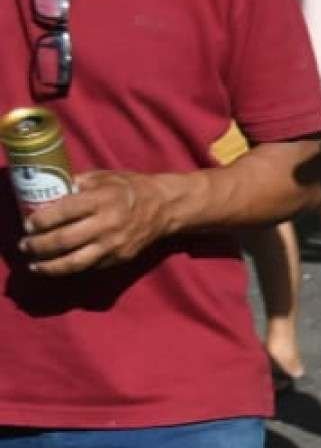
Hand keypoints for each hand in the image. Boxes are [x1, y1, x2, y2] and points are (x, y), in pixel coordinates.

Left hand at [20, 171, 177, 275]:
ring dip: (49, 266)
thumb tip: (49, 189)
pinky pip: (89, 267)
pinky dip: (69, 270)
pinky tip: (56, 267)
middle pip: (63, 240)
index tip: (28, 224)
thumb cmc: (132, 188)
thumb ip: (78, 183)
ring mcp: (113, 244)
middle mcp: (107, 224)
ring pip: (74, 262)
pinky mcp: (119, 258)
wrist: (166, 207)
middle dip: (38, 245)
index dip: (40, 220)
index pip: (63, 212)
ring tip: (35, 265)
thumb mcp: (105, 177)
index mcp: (102, 200)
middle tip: (25, 244)